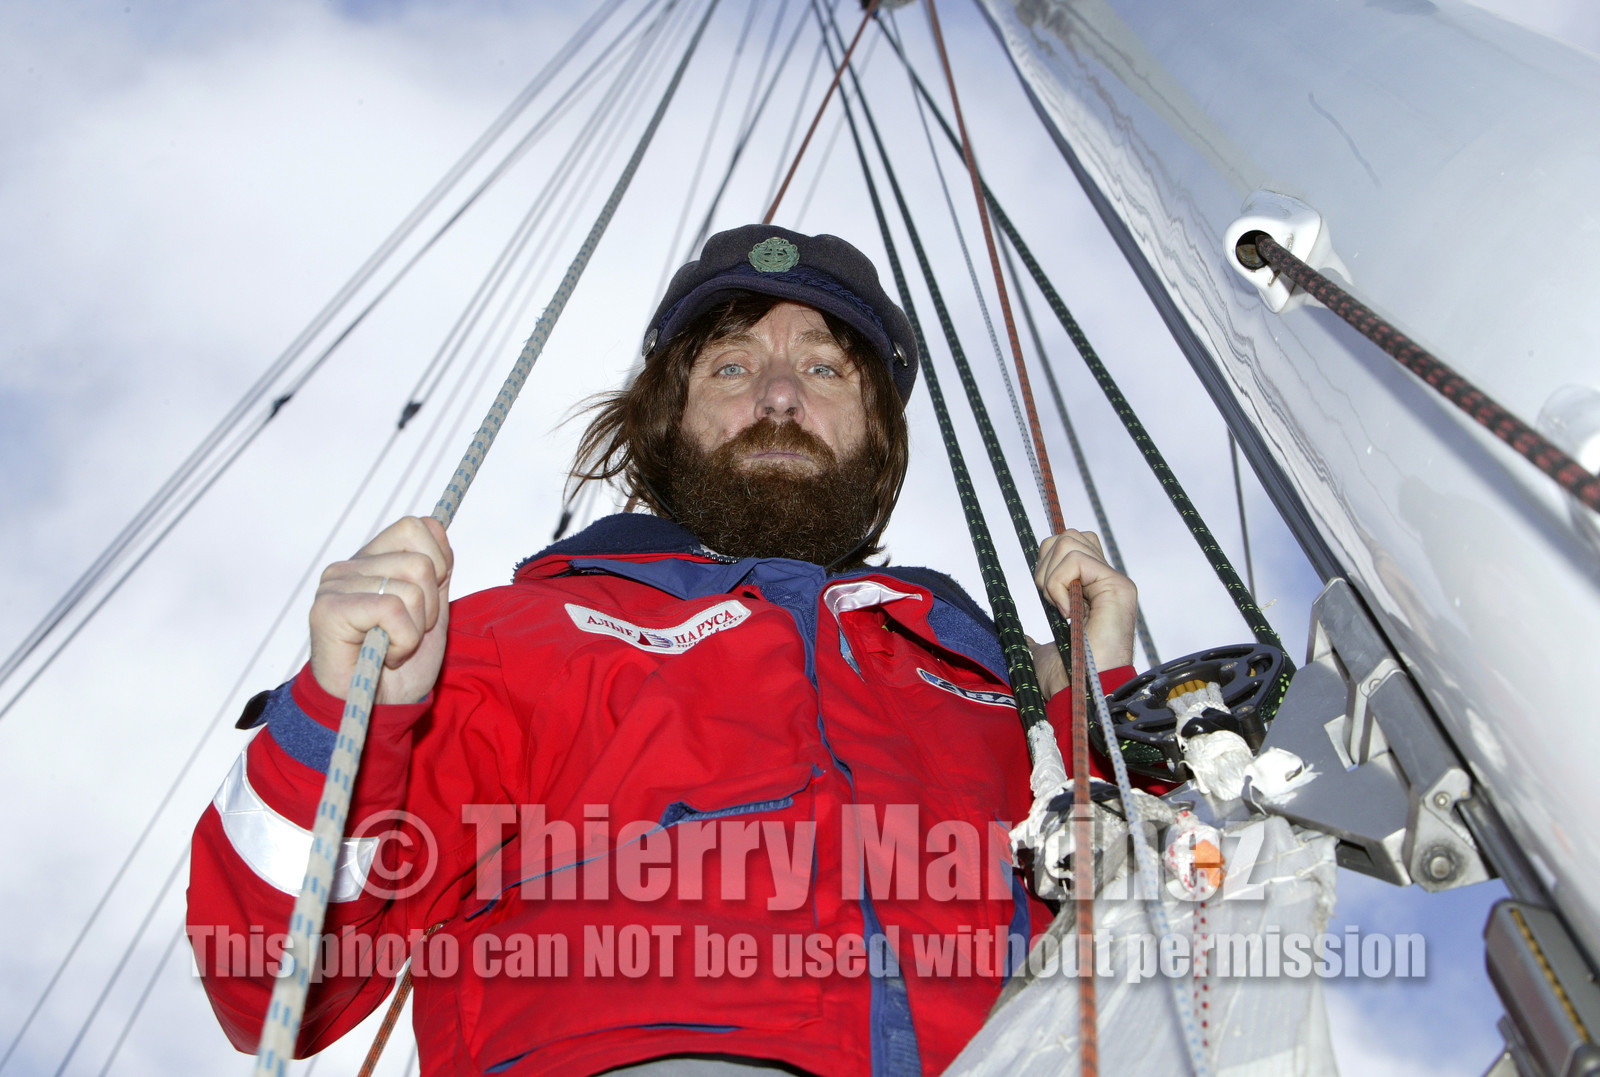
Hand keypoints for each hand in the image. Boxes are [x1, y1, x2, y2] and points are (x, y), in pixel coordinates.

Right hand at [309, 516, 452, 703]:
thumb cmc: (400, 664)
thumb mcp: (431, 610)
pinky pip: (392, 609)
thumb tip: (438, 528)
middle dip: (430, 607)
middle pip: (423, 562)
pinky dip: (403, 641)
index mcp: (373, 559)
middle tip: (408, 633)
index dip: (440, 562)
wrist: (376, 709)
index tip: (430, 600)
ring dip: (416, 630)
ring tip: (393, 646)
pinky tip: (385, 655)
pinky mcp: (328, 609)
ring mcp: (335, 585)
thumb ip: (436, 571)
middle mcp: (350, 566)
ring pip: (412, 588)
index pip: (419, 527)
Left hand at [1028, 529, 1136, 698]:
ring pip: (1069, 541)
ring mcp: (1114, 581)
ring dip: (1050, 576)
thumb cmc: (1066, 678)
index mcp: (1092, 590)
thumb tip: (1023, 641)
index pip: (1070, 544)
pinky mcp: (1118, 586)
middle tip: (1051, 602)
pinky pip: (1076, 561)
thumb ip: (1036, 639)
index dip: (1048, 561)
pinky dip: (1059, 584)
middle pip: (1069, 536)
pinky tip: (1066, 612)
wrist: (1080, 694)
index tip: (1046, 599)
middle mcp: (1106, 581)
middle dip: (1045, 564)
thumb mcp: (1043, 651)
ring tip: (1059, 608)